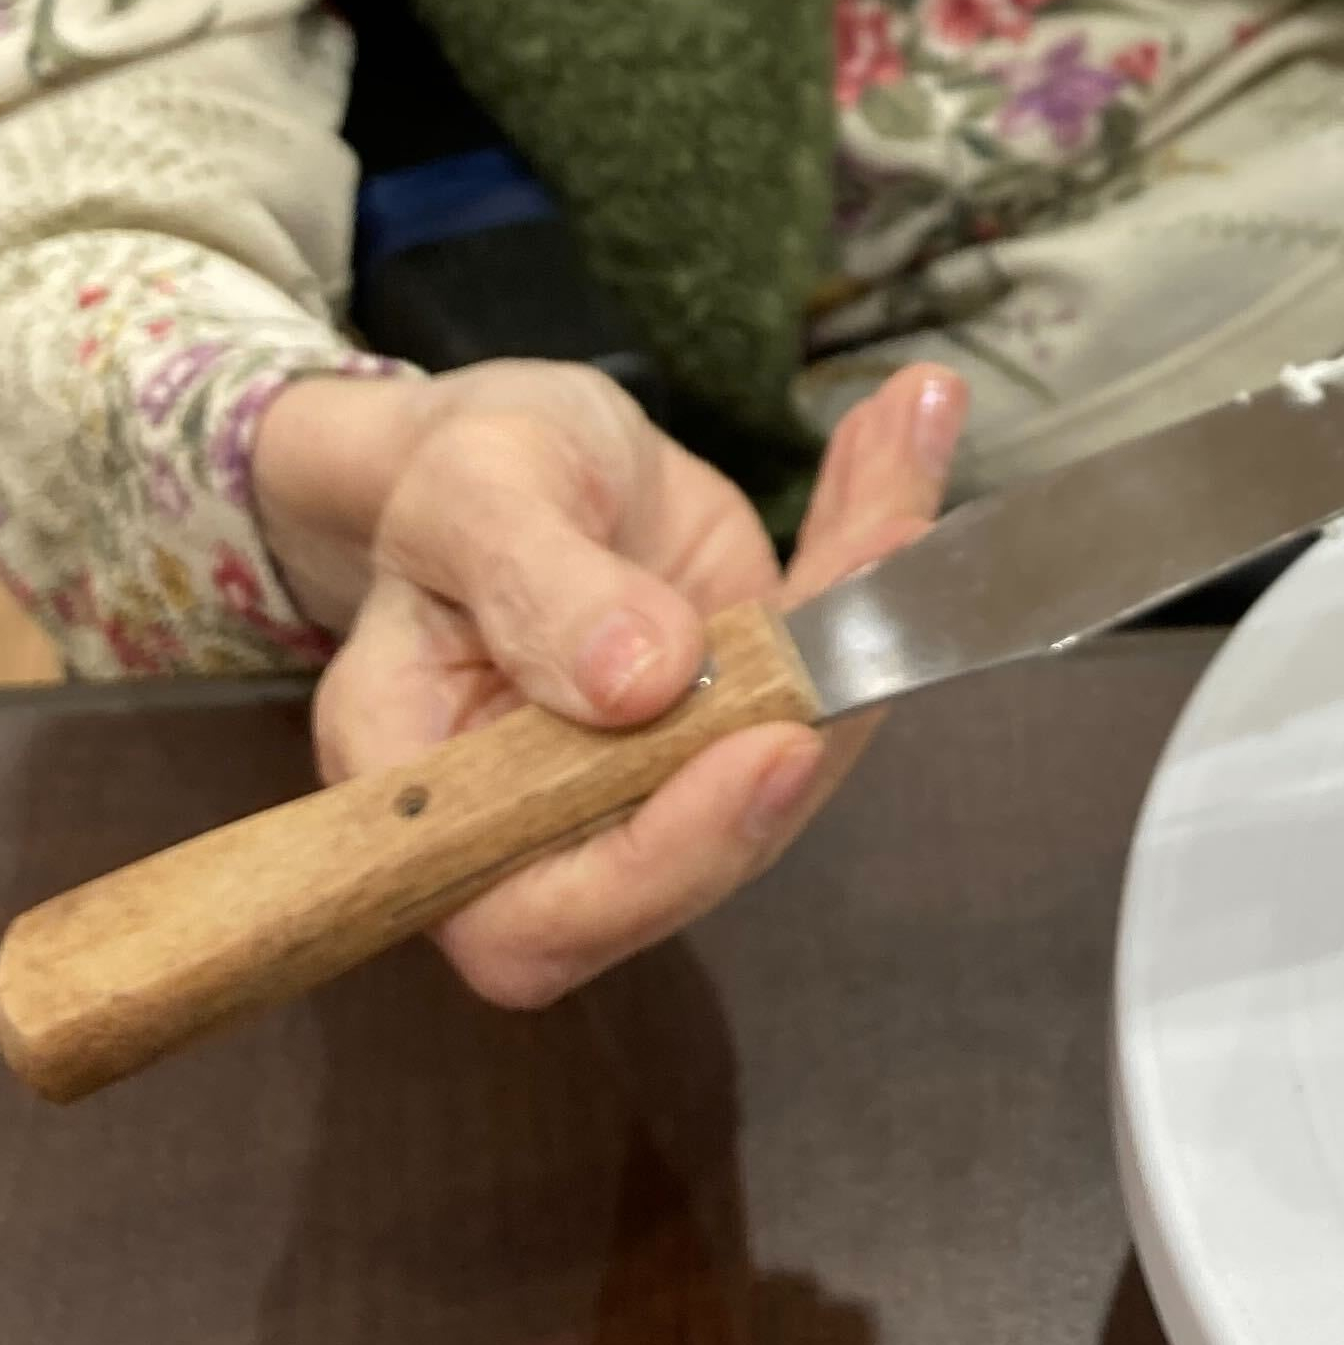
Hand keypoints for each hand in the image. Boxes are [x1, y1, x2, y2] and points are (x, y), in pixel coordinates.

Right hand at [251, 357, 963, 1006]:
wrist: (509, 446)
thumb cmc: (451, 475)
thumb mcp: (472, 495)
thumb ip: (536, 585)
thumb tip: (637, 683)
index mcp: (436, 799)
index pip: (534, 915)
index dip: (664, 859)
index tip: (769, 749)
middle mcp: (555, 821)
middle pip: (699, 852)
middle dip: (809, 728)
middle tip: (881, 581)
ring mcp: (663, 775)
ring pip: (792, 753)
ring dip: (870, 611)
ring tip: (903, 458)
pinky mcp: (743, 710)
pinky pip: (826, 659)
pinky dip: (874, 547)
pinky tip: (907, 429)